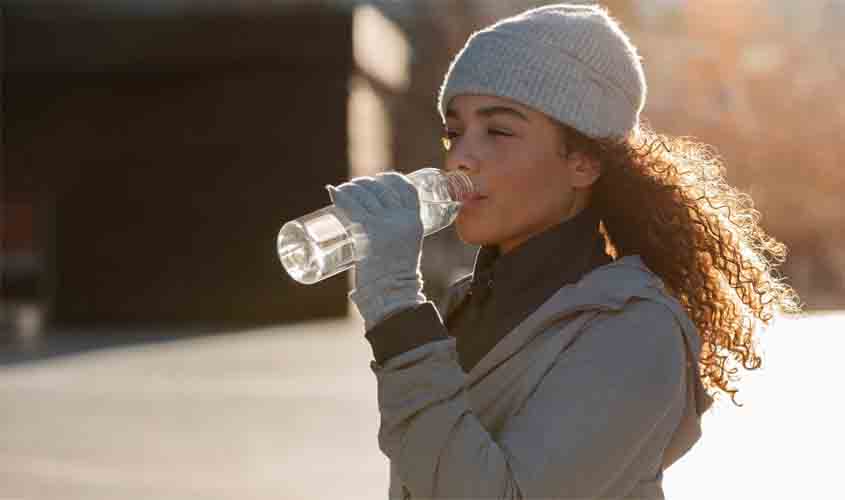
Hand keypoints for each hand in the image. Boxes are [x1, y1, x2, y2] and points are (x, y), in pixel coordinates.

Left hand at [326, 172, 425, 329]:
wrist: (392, 293)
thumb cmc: (397, 276)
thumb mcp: (406, 248)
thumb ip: (398, 234)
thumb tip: (378, 226)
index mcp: (415, 221)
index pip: (406, 189)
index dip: (391, 178)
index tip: (380, 178)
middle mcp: (401, 218)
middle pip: (382, 188)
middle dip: (366, 183)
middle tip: (355, 187)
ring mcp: (384, 224)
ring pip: (365, 194)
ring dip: (351, 187)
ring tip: (343, 190)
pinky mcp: (368, 231)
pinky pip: (352, 206)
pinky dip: (341, 196)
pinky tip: (334, 192)